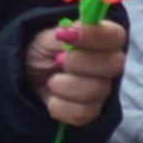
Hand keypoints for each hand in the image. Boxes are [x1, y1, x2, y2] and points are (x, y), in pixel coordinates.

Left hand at [31, 12, 126, 127]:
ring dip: (66, 85)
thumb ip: (65, 31)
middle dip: (80, 62)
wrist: (27, 76)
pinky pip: (82, 113)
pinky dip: (60, 106)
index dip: (94, 36)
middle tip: (58, 60)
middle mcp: (108, 66)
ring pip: (97, 91)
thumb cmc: (43, 51)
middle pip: (114, 65)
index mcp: (103, 40)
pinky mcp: (90, 112)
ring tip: (51, 80)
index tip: (66, 35)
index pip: (116, 36)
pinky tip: (52, 98)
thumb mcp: (48, 35)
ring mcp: (102, 90)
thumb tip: (73, 29)